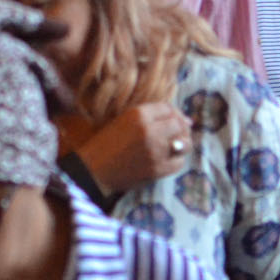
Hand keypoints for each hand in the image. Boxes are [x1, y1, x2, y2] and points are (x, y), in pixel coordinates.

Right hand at [68, 101, 192, 194]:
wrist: (92, 171)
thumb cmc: (106, 145)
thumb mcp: (124, 120)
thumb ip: (150, 116)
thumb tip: (187, 120)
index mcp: (138, 114)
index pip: (168, 108)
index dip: (175, 114)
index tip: (176, 120)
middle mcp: (149, 130)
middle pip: (179, 124)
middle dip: (181, 129)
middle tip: (177, 135)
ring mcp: (155, 151)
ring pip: (184, 143)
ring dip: (182, 144)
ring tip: (175, 147)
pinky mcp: (157, 169)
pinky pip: (179, 162)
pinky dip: (176, 161)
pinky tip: (168, 160)